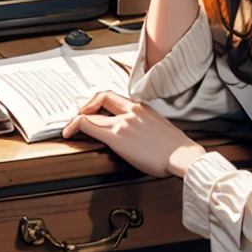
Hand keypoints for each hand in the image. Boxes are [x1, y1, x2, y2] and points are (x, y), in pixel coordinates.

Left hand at [61, 89, 207, 177]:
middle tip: (79, 115)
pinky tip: (69, 133)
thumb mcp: (158, 127)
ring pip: (92, 112)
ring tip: (70, 127)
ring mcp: (123, 122)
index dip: (99, 101)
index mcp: (142, 108)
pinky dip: (75, 126)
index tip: (93, 110)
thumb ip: (144, 124)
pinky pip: (90, 126)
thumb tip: (135, 133)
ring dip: (77, 118)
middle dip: (87, 105)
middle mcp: (131, 110)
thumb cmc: (175, 148)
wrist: (182, 155)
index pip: (116, 97)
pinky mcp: (117, 136)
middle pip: (103, 96)